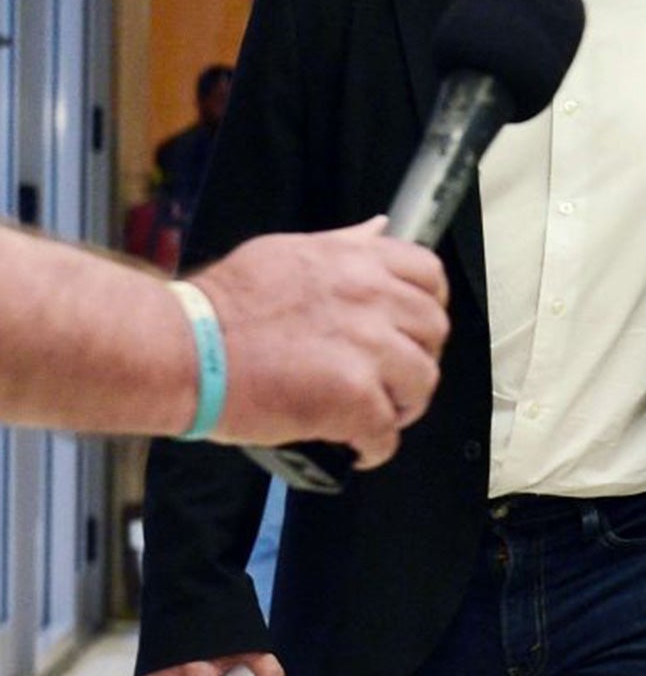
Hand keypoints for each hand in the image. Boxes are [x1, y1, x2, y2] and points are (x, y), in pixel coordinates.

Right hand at [194, 218, 449, 466]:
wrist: (182, 348)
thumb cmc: (220, 307)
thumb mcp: (289, 252)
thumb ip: (344, 245)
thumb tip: (380, 229)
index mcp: (359, 263)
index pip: (430, 276)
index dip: (427, 305)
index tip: (411, 327)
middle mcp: (372, 299)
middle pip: (433, 332)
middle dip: (416, 358)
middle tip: (390, 378)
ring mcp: (368, 349)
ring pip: (422, 383)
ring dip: (402, 404)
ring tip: (373, 414)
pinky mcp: (354, 397)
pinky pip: (388, 432)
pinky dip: (374, 446)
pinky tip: (354, 446)